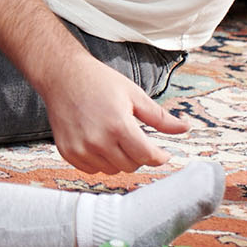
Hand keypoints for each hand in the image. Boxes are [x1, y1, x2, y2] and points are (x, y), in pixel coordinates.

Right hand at [40, 58, 189, 173]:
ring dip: (119, 159)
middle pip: (131, 166)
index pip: (146, 156)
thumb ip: (160, 117)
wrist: (62, 76)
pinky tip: (99, 142)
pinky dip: (100, 161)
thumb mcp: (134, 95)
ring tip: (115, 138)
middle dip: (139, 156)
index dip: (159, 157)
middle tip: (135, 139)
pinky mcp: (68, 152)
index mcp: (118, 125)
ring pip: (112, 170)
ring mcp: (81, 149)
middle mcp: (98, 141)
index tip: (163, 154)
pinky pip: (92, 169)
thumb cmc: (99, 82)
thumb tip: (184, 128)